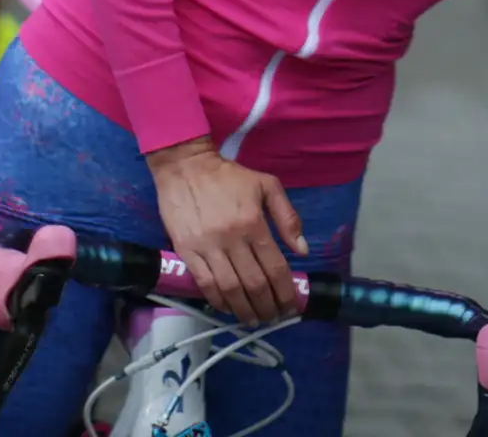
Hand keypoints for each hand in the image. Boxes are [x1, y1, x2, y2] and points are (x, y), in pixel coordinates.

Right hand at [146, 138, 307, 323]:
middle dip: (267, 306)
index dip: (285, 291)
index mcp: (254, 222)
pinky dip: (219, 301)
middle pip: (254, 283)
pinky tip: (228, 308)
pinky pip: (205, 284)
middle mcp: (232, 238)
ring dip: (244, 310)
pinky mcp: (186, 251)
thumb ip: (287, 217)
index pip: (274, 267)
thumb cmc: (228, 176)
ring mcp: (207, 247)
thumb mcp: (266, 185)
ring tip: (253, 320)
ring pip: (230, 289)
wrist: (185, 167)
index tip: (290, 306)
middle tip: (273, 318)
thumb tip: (302, 249)